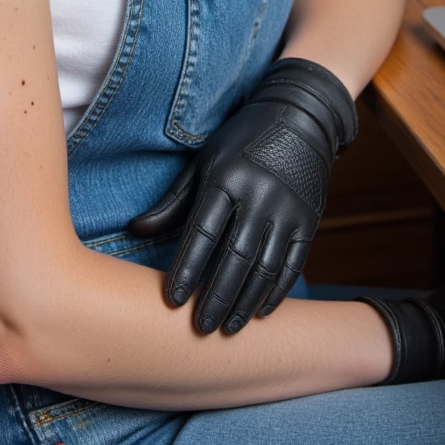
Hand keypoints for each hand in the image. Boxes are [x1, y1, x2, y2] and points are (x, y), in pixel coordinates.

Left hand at [130, 58, 356, 333]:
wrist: (301, 116)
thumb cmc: (242, 140)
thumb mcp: (206, 160)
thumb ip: (175, 200)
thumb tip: (135, 230)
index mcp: (227, 177)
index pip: (202, 233)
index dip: (187, 269)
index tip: (173, 300)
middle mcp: (259, 194)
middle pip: (234, 257)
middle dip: (216, 297)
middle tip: (199, 328)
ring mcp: (288, 208)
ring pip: (264, 266)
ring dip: (245, 302)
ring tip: (228, 328)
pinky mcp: (309, 219)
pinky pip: (293, 263)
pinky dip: (278, 292)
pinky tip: (262, 312)